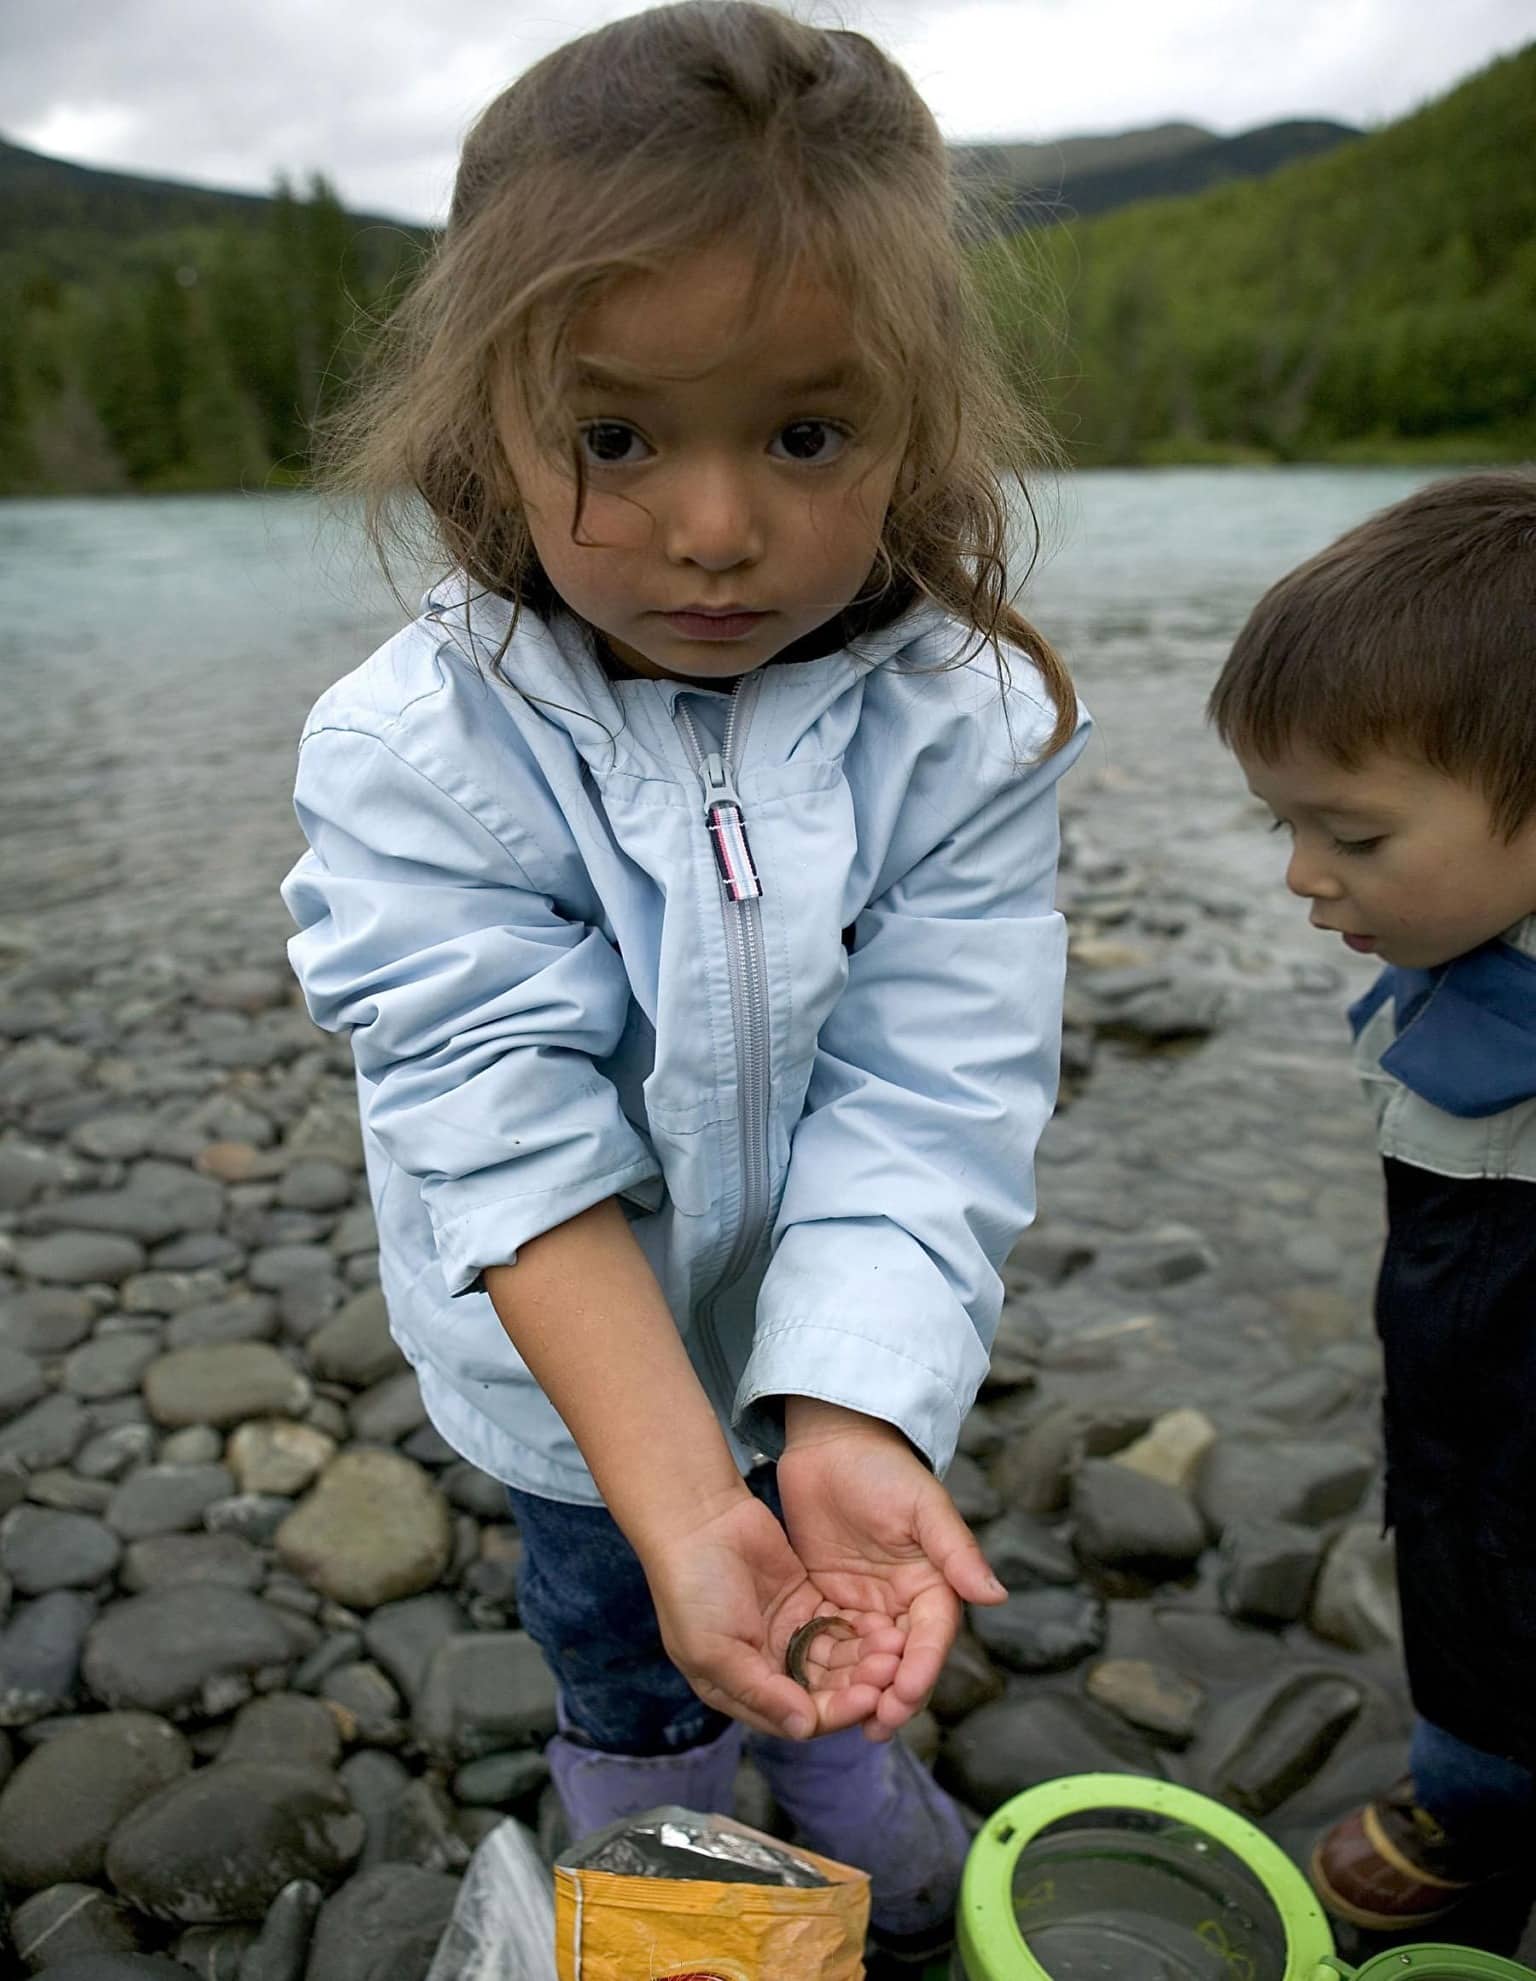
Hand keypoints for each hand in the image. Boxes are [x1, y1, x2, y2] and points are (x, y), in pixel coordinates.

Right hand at [638, 1485, 904, 1739]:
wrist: (697, 1518)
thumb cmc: (693, 1588)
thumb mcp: (714, 1649)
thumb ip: (760, 1691)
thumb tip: (804, 1728)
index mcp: (738, 1688)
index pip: (795, 1717)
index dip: (833, 1713)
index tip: (867, 1699)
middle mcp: (765, 1667)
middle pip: (821, 1691)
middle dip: (855, 1685)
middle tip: (889, 1670)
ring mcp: (786, 1633)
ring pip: (834, 1660)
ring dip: (862, 1659)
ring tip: (892, 1648)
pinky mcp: (803, 1601)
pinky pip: (836, 1625)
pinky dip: (858, 1630)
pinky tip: (882, 1626)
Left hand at [776, 1401, 1006, 1738]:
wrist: (830, 1442)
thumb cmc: (883, 1468)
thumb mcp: (923, 1506)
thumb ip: (956, 1550)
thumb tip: (996, 1596)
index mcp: (933, 1583)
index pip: (931, 1636)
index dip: (920, 1668)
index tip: (904, 1694)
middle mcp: (902, 1602)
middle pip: (901, 1660)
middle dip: (892, 1694)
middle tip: (874, 1724)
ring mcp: (865, 1604)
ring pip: (868, 1661)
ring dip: (862, 1690)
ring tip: (848, 1720)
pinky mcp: (829, 1601)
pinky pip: (833, 1643)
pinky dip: (830, 1670)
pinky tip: (815, 1693)